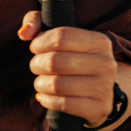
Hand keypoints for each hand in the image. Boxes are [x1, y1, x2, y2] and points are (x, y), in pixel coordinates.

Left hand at [18, 11, 117, 126]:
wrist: (97, 92)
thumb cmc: (71, 57)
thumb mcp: (57, 34)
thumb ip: (36, 21)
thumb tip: (24, 33)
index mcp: (99, 41)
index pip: (60, 37)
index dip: (39, 43)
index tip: (35, 48)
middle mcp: (106, 63)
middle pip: (55, 61)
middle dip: (36, 64)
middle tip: (36, 66)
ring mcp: (105, 87)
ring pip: (56, 85)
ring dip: (40, 84)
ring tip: (41, 82)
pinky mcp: (100, 108)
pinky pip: (63, 104)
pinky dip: (47, 100)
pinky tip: (46, 96)